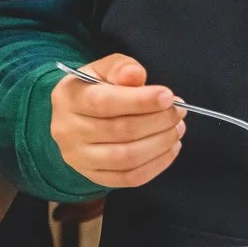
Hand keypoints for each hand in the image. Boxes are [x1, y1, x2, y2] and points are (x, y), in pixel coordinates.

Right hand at [49, 53, 184, 188]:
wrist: (76, 117)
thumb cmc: (96, 88)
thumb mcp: (104, 69)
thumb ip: (120, 68)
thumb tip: (136, 75)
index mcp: (69, 98)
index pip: (104, 103)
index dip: (140, 101)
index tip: (168, 96)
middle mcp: (69, 131)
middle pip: (120, 131)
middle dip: (158, 121)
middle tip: (179, 111)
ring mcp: (79, 158)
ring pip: (126, 158)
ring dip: (160, 143)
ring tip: (177, 128)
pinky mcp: (94, 176)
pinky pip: (129, 178)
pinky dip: (156, 165)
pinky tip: (170, 148)